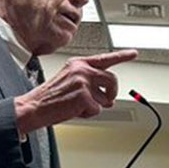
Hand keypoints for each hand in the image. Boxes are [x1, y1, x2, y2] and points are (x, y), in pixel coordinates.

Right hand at [15, 49, 138, 133]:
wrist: (35, 106)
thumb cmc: (51, 96)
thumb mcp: (71, 83)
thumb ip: (91, 85)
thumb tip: (110, 99)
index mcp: (78, 64)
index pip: (105, 58)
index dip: (121, 56)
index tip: (133, 53)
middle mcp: (82, 70)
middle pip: (112, 80)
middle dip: (112, 93)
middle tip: (107, 101)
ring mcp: (83, 82)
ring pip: (106, 97)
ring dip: (97, 105)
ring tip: (79, 105)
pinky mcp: (84, 96)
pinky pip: (97, 109)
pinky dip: (88, 114)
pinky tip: (74, 110)